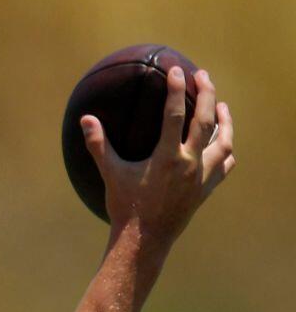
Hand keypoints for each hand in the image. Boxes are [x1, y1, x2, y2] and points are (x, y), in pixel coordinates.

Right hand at [81, 67, 235, 243]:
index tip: (177, 70)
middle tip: (203, 76)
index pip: (174, 114)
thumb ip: (99, 145)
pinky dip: (227, 149)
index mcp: (167, 157)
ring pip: (224, 141)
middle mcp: (190, 164)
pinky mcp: (206, 189)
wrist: (145, 240)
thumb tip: (85, 119)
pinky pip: (225, 164)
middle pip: (206, 121)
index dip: (176, 89)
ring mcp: (202, 177)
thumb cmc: (125, 206)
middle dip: (207, 94)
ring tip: (221, 105)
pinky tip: (224, 142)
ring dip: (225, 120)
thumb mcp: (110, 173)